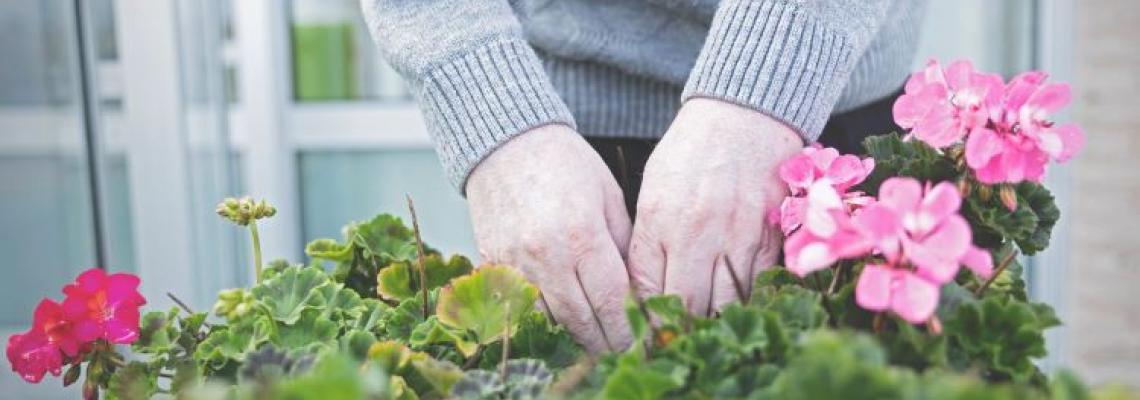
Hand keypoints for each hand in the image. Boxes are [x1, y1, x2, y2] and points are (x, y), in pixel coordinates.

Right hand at [466, 125, 632, 352]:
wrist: (506, 143)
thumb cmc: (565, 163)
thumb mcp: (608, 196)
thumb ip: (623, 245)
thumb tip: (635, 288)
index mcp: (582, 235)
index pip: (611, 300)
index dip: (627, 328)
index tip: (640, 342)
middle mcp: (546, 255)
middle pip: (580, 320)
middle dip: (604, 342)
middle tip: (621, 351)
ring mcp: (515, 263)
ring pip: (548, 321)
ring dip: (573, 336)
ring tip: (594, 340)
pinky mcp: (493, 264)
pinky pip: (520, 306)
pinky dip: (542, 319)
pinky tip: (560, 321)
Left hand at [629, 98, 801, 314]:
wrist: (745, 116)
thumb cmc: (691, 152)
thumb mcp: (653, 190)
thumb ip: (649, 241)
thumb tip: (642, 293)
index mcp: (661, 218)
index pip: (647, 289)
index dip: (645, 318)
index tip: (643, 334)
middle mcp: (700, 231)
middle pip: (687, 304)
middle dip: (678, 327)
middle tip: (672, 342)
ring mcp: (739, 235)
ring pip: (726, 303)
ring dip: (714, 319)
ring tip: (703, 329)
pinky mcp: (772, 236)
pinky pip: (758, 286)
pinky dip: (745, 300)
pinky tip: (736, 306)